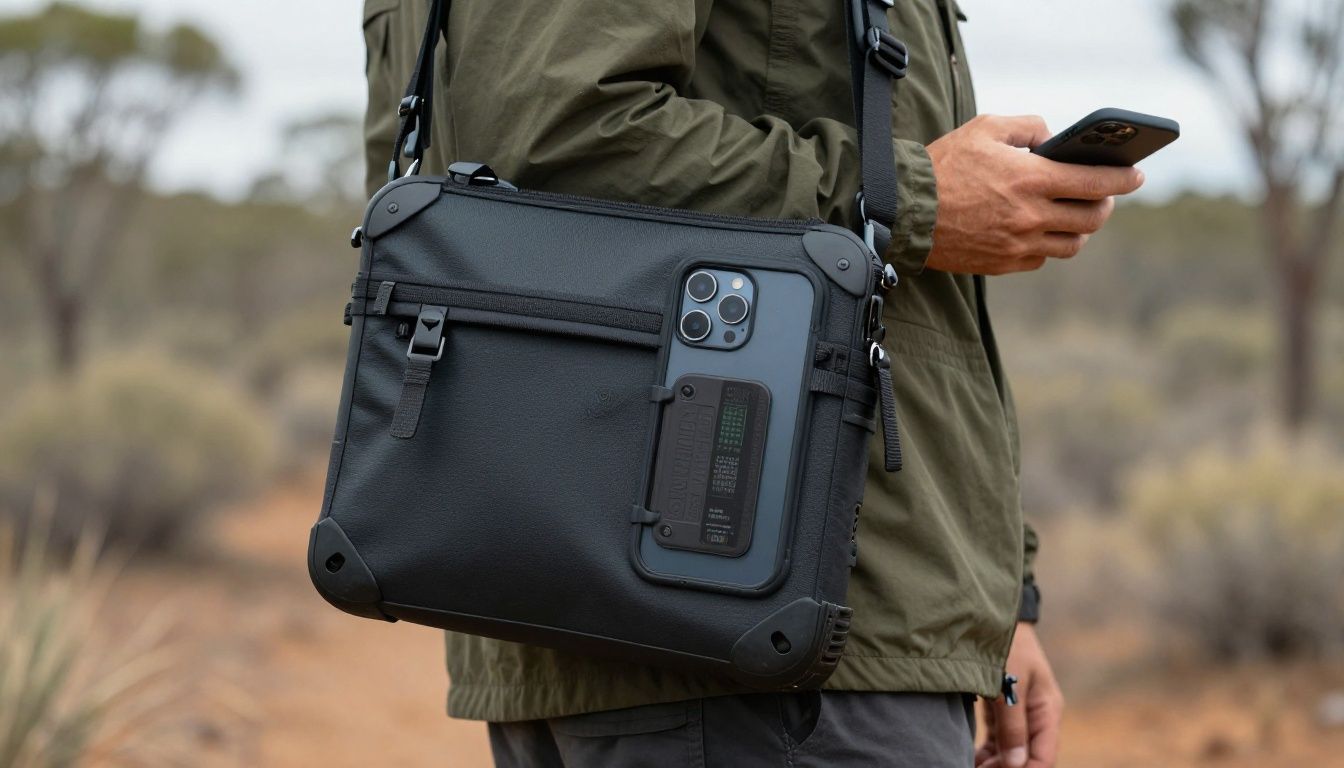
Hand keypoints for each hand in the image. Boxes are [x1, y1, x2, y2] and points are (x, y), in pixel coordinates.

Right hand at [924, 115, 1143, 274]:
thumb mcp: (985, 129)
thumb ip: (1028, 127)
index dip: (1124, 179)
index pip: (1096, 182)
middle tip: (1104, 195)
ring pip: (1072, 244)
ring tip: (1075, 215)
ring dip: (1081, 229)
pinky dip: (1048, 244)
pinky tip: (1040, 230)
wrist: (904, 212)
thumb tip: (1052, 138)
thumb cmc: (943, 166)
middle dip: (1106, 205)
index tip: (1137, 174)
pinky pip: (1041, 258)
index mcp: (1031, 179)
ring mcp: (1018, 245)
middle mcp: (1031, 216)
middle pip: (1092, 218)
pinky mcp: (1003, 264)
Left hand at [976, 623, 1063, 767]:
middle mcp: (1036, 715)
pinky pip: (997, 738)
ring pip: (1010, 750)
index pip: (1043, 757)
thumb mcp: (1008, 684)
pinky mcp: (1002, 706)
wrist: (994, 613)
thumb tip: (1017, 764)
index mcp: (1046, 710)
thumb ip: (1013, 724)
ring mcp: (1019, 711)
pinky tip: (971, 757)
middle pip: (1026, 756)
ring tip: (969, 766)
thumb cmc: (1005, 645)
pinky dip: (986, 751)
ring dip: (993, 763)